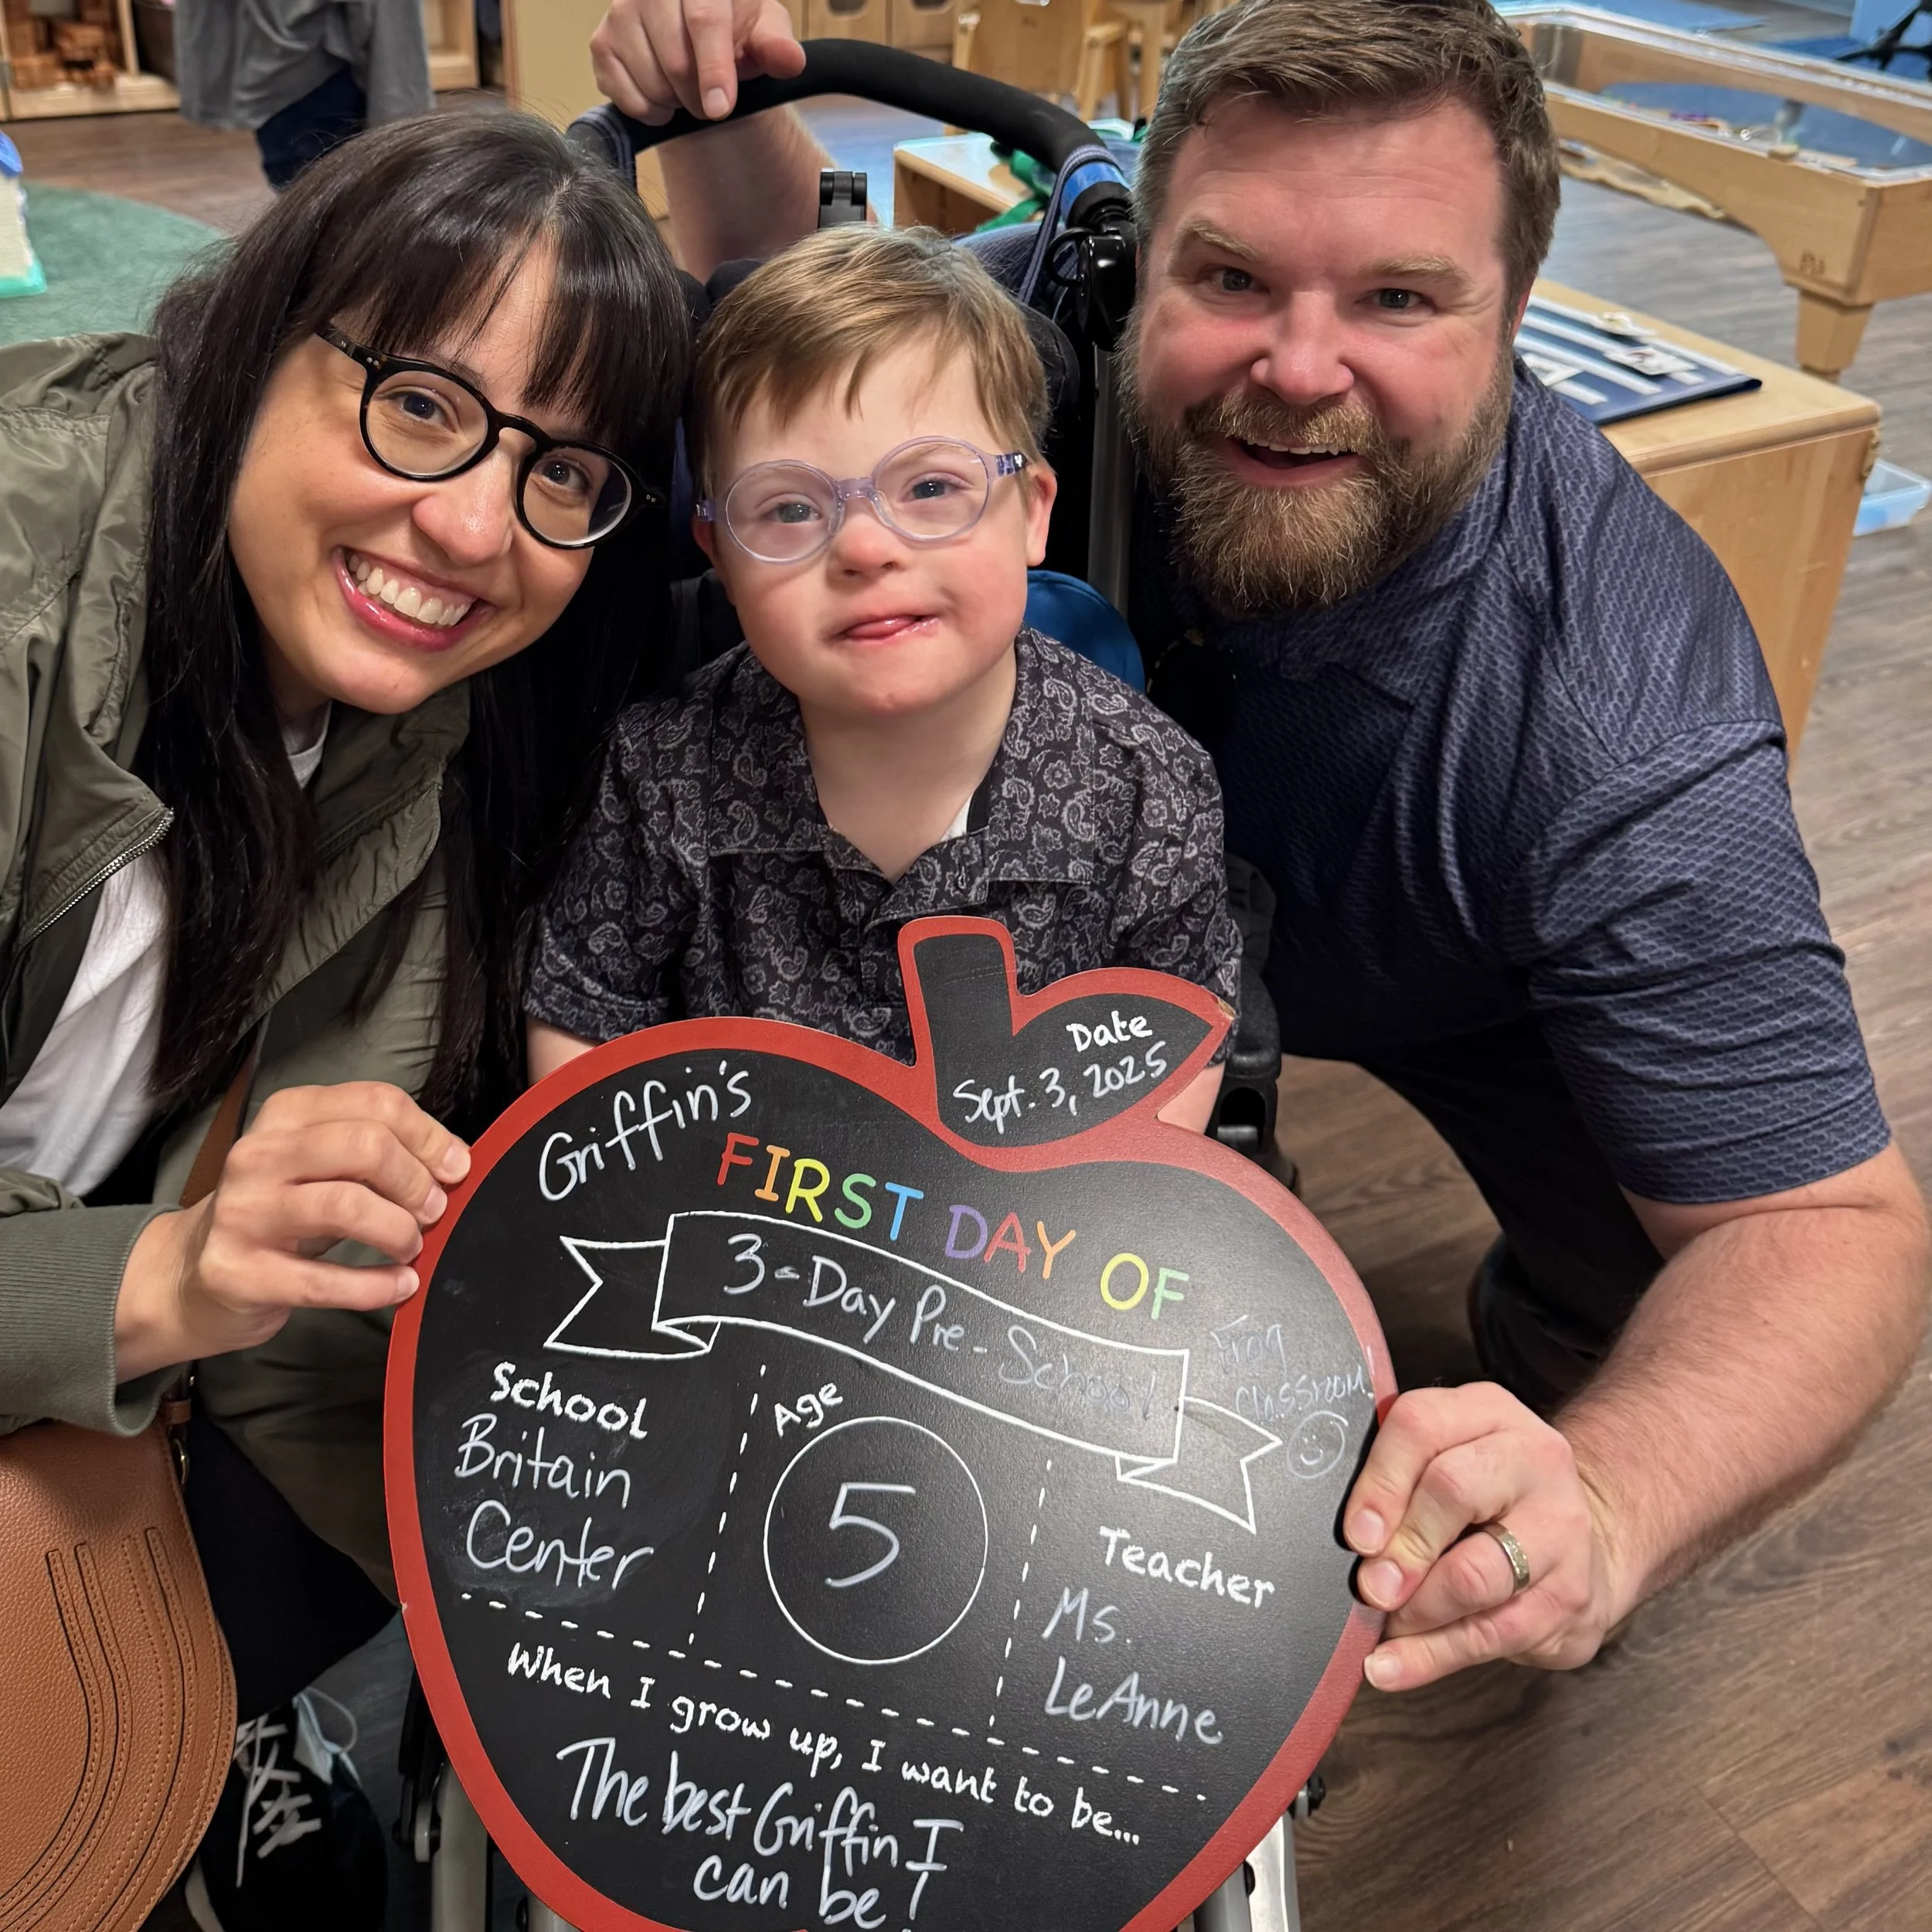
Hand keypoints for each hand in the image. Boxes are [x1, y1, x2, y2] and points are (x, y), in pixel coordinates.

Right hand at [117, 1083, 469, 1378]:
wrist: (191, 1274)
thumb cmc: (277, 1215)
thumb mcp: (321, 1167)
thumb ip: (378, 1154)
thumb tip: (454, 1163)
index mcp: (288, 1116)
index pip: (377, 1103)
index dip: (430, 1137)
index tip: (455, 1168)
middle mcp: (259, 1155)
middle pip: (365, 1145)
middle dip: (416, 1181)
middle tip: (434, 1211)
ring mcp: (243, 1213)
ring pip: (345, 1205)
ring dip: (398, 1229)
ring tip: (412, 1247)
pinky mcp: (238, 1273)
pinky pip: (322, 1280)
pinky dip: (374, 1285)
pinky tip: (400, 1286)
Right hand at [592, 0, 805, 125]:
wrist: (700, 33)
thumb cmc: (735, 28)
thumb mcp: (764, 31)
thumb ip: (776, 45)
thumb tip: (789, 60)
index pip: (704, 21)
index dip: (714, 69)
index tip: (720, 108)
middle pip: (675, 60)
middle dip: (699, 96)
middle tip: (714, 102)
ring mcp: (620, 13)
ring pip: (651, 82)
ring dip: (677, 103)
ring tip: (688, 89)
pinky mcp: (601, 43)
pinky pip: (627, 97)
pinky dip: (652, 111)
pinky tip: (664, 95)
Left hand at [1343, 1383, 1626, 1688]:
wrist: (1583, 1541)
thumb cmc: (1490, 1499)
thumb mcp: (1445, 1461)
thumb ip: (1398, 1480)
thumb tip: (1350, 1541)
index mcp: (1488, 1413)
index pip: (1421, 1425)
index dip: (1379, 1483)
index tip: (1354, 1535)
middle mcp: (1534, 1459)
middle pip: (1453, 1490)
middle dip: (1402, 1547)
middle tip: (1371, 1586)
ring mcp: (1560, 1528)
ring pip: (1475, 1573)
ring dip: (1417, 1609)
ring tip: (1385, 1626)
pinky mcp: (1570, 1596)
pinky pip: (1491, 1633)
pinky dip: (1432, 1656)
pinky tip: (1394, 1666)